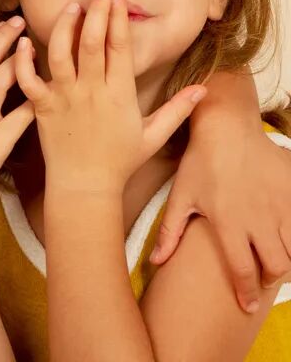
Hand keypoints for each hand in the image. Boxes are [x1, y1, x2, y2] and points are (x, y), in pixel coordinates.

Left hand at [14, 0, 207, 193]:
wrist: (85, 187)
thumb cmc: (119, 161)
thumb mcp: (153, 136)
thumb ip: (177, 110)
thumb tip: (203, 89)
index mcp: (119, 94)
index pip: (120, 48)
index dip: (119, 20)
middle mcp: (91, 90)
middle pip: (92, 43)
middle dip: (97, 13)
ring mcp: (64, 97)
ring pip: (60, 54)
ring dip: (64, 28)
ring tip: (71, 7)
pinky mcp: (42, 106)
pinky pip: (28, 79)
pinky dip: (23, 60)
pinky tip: (23, 41)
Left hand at [151, 126, 290, 312]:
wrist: (227, 128)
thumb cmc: (200, 162)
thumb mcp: (181, 196)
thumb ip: (170, 232)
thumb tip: (156, 262)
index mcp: (228, 222)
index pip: (242, 270)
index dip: (246, 293)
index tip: (247, 305)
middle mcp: (258, 218)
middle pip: (277, 266)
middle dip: (270, 279)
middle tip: (262, 278)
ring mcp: (280, 205)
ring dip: (285, 258)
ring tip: (273, 256)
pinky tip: (282, 233)